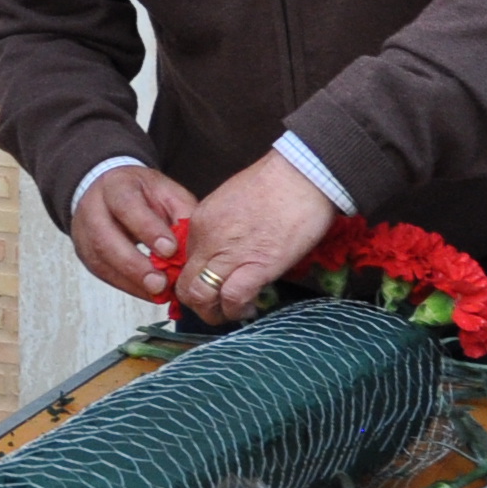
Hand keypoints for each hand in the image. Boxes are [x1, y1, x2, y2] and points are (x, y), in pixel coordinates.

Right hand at [65, 165, 197, 305]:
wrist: (110, 190)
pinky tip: (148, 293)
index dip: (147, 229)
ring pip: (101, 261)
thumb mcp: (166, 192)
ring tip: (158, 293)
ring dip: (132, 281)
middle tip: (160, 283)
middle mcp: (93, 208)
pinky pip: (105, 274)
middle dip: (134, 265)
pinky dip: (129, 286)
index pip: (126, 206)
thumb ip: (181, 214)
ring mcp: (84, 233)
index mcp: (115, 185)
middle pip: (106, 239)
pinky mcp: (86, 254)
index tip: (169, 250)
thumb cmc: (142, 193)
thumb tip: (198, 245)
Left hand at [174, 152, 339, 325]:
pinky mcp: (256, 266)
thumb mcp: (232, 201)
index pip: (184, 262)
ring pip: (201, 296)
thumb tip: (228, 248)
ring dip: (214, 313)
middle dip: (198, 304)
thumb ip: (221, 226)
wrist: (301, 174)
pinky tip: (249, 308)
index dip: (196, 279)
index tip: (212, 286)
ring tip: (231, 312)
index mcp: (200, 221)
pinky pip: (233, 298)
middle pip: (186, 285)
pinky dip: (237, 310)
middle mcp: (208, 239)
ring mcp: (229, 253)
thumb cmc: (275, 183)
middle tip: (217, 307)